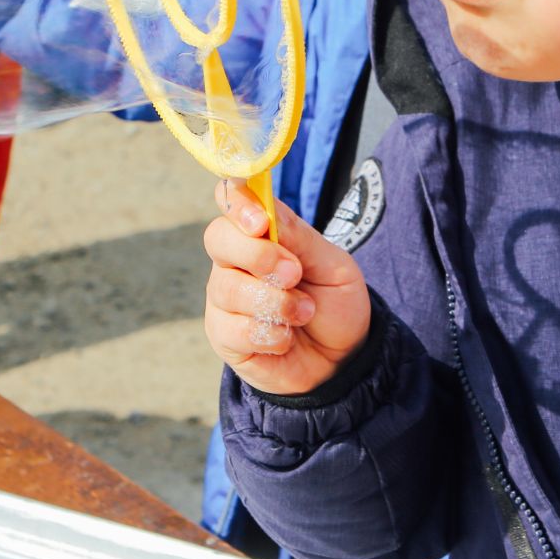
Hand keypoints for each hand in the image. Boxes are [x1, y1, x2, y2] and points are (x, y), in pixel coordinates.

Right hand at [203, 180, 372, 396]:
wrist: (341, 359)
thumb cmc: (335, 304)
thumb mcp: (333, 266)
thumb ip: (300, 238)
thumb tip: (268, 210)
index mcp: (259, 233)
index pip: (231, 199)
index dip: (238, 204)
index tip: (261, 224)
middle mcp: (233, 261)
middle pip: (218, 239)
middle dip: (258, 256)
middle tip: (294, 274)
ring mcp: (224, 298)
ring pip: (228, 288)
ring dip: (275, 302)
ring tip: (305, 312)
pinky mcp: (223, 335)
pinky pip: (233, 329)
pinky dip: (270, 334)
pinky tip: (286, 338)